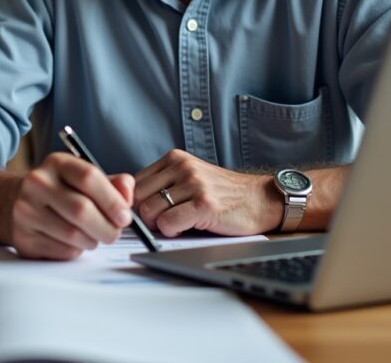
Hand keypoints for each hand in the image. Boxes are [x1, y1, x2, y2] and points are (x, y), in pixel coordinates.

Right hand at [5, 152, 134, 259]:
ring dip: (92, 241)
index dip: (113, 200)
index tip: (125, 216)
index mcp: (57, 163)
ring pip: (74, 235)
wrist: (12, 201)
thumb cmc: (58, 191)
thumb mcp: (82, 178)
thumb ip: (112, 184)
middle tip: (114, 233)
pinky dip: (76, 251)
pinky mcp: (23, 238)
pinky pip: (62, 252)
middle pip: (82, 210)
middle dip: (107, 228)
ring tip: (91, 236)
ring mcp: (26, 210)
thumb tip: (128, 195)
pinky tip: (72, 242)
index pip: (89, 177)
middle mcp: (37, 183)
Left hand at [134, 149, 281, 236]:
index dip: (136, 203)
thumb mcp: (190, 177)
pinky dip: (172, 232)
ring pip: (150, 211)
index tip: (149, 214)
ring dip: (159, 225)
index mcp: (174, 158)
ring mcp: (194, 184)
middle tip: (163, 223)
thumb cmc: (223, 194)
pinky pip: (168, 223)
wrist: (260, 199)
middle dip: (145, 216)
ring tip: (177, 224)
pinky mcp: (204, 204)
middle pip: (137, 197)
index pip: (134, 183)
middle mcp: (182, 167)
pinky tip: (186, 229)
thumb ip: (163, 183)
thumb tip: (129, 202)